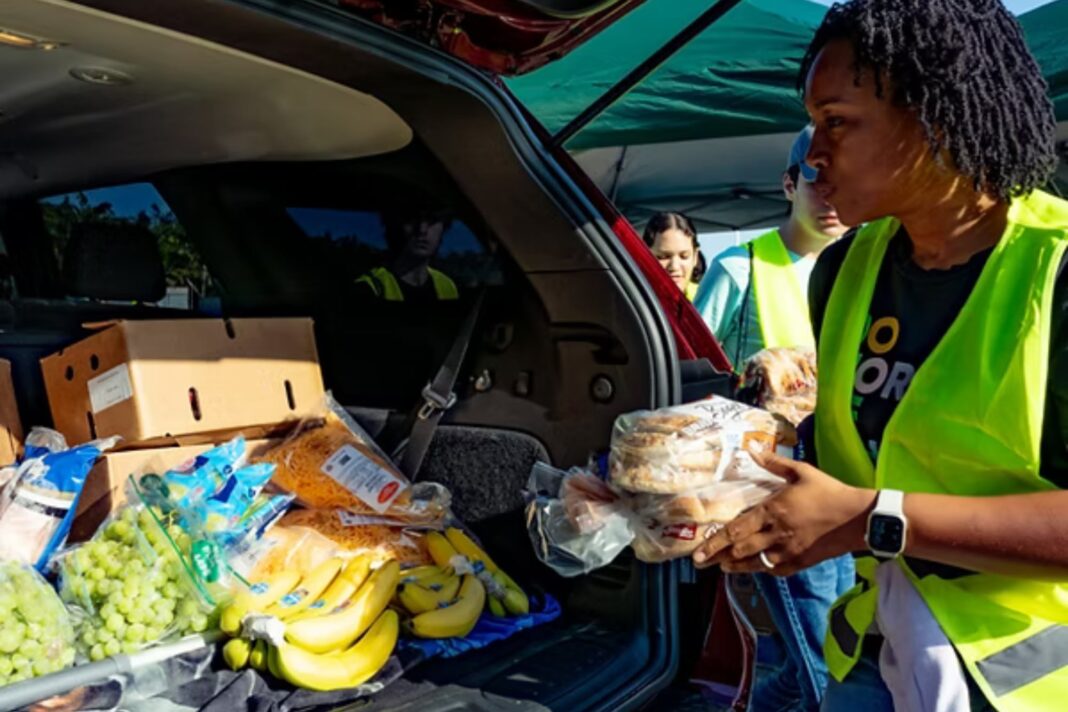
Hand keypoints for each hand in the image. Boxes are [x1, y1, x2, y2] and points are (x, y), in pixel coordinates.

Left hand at [691, 450, 874, 575]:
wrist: (858, 518)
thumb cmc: (830, 491)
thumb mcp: (802, 472)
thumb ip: (774, 462)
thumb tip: (752, 448)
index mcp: (773, 510)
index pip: (736, 529)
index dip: (715, 541)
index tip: (699, 549)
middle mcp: (776, 534)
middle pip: (739, 549)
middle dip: (717, 556)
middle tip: (700, 562)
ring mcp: (788, 551)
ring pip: (754, 563)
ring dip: (735, 566)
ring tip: (721, 567)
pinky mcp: (801, 562)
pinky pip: (775, 569)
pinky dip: (761, 569)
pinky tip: (753, 567)